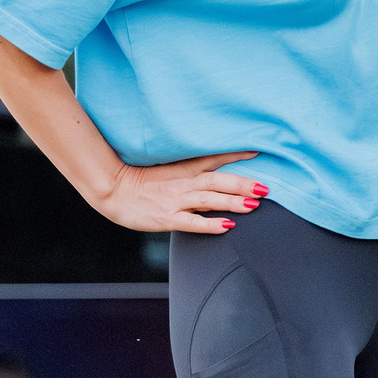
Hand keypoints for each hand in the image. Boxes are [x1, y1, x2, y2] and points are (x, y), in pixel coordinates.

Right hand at [91, 151, 267, 234]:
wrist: (112, 190)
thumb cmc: (141, 182)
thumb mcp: (170, 172)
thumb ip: (194, 176)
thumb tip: (220, 181)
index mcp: (184, 170)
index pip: (214, 159)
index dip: (236, 155)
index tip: (258, 151)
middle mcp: (183, 183)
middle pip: (218, 180)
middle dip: (242, 184)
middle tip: (265, 187)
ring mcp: (175, 200)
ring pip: (209, 199)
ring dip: (232, 201)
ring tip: (253, 204)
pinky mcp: (166, 217)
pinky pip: (192, 221)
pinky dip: (210, 224)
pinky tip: (227, 226)